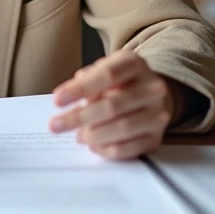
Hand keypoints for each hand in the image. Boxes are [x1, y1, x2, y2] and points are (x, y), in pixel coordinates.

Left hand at [48, 50, 175, 160]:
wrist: (152, 94)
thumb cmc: (121, 81)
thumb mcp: (104, 69)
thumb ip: (86, 79)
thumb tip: (67, 95)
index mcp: (135, 64)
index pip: (107, 75)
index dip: (80, 89)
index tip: (57, 100)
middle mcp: (153, 88)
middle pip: (113, 105)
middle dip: (80, 117)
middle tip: (56, 125)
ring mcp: (158, 114)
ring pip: (122, 128)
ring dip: (93, 135)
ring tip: (78, 135)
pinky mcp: (157, 137)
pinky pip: (129, 148)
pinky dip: (107, 149)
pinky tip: (93, 145)